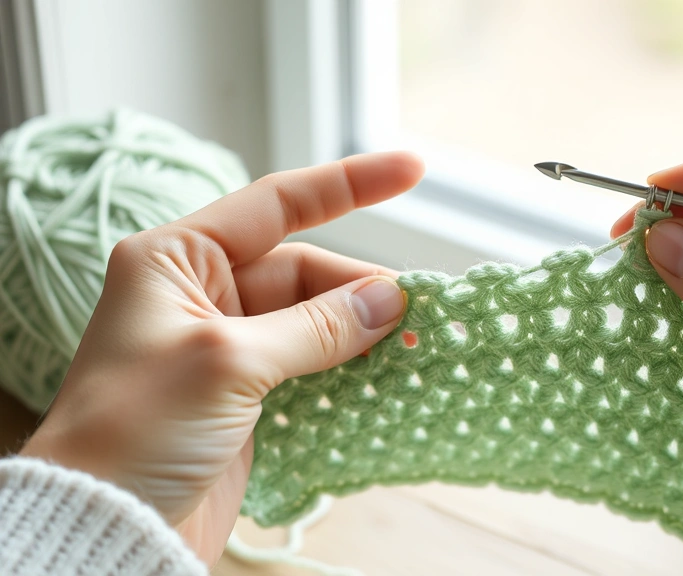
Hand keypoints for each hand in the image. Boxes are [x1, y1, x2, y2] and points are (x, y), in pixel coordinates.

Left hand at [21, 152, 424, 564]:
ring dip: (362, 331)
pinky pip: (312, 365)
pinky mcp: (246, 394)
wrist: (107, 525)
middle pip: (306, 271)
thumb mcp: (228, 362)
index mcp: (178, 261)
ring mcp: (227, 346)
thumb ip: (315, 326)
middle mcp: (201, 294)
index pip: (276, 204)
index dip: (349, 184)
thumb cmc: (133, 431)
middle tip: (419, 310)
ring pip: (315, 320)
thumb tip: (391, 298)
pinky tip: (385, 375)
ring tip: (414, 343)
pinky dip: (349, 368)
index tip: (412, 170)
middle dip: (362, 288)